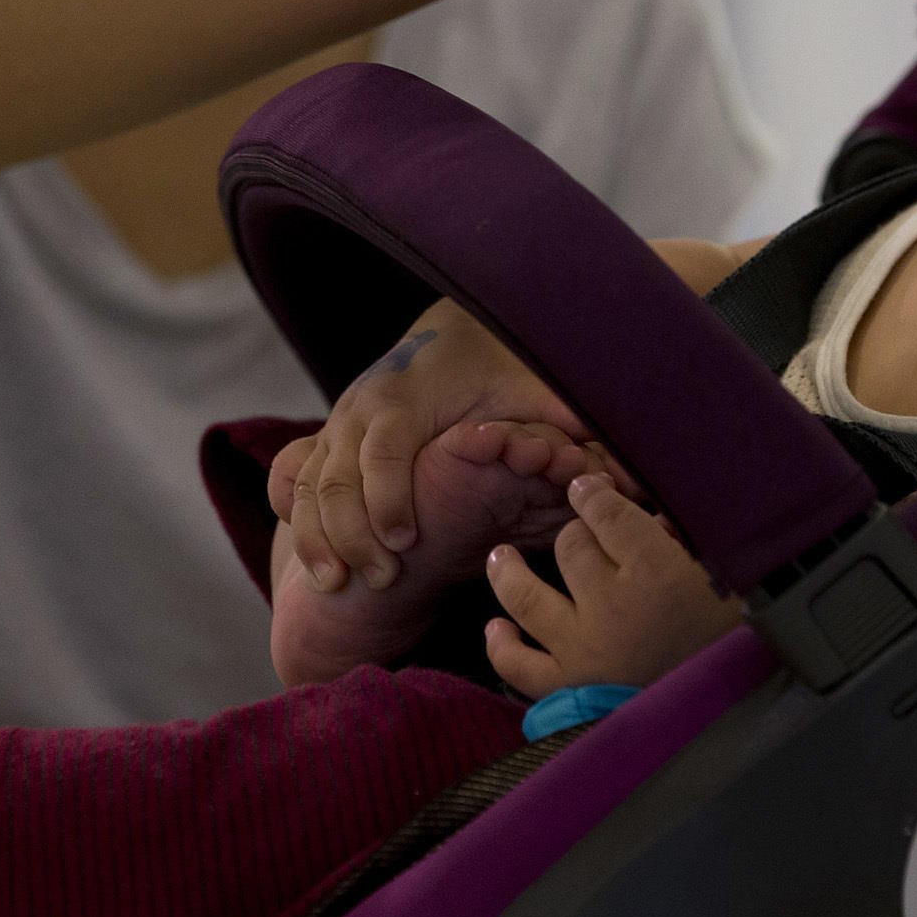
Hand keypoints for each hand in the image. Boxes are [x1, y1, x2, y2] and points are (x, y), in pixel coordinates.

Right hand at [269, 301, 589, 593]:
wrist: (452, 331)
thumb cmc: (497, 369)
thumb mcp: (533, 388)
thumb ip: (565, 422)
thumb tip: (623, 462)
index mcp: (404, 394)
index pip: (384, 447)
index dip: (389, 495)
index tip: (408, 541)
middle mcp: (360, 407)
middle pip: (336, 473)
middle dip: (349, 531)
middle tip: (379, 579)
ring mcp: (335, 425)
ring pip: (308, 484)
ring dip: (316, 538)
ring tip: (338, 586)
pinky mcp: (325, 441)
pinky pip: (294, 484)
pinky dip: (300, 525)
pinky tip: (318, 569)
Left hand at [483, 473, 741, 695]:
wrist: (725, 715)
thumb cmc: (731, 641)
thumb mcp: (720, 581)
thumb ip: (682, 544)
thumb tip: (650, 518)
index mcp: (657, 572)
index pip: (609, 514)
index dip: (594, 494)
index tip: (588, 488)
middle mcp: (611, 606)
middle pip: (571, 545)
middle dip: (573, 531)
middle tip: (580, 533)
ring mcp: (582, 649)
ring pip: (527, 595)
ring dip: (509, 571)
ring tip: (502, 556)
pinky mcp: (566, 689)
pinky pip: (518, 665)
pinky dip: (502, 646)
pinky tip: (497, 627)